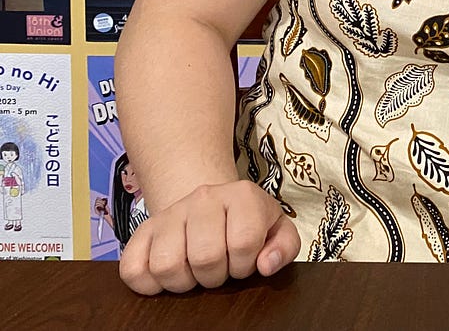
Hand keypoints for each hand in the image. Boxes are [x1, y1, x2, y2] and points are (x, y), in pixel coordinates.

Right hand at [119, 180, 299, 294]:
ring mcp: (169, 213)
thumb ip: (285, 247)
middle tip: (218, 269)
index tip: (243, 261)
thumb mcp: (277, 229)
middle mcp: (203, 197)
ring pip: (166, 265)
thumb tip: (265, 265)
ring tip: (194, 272)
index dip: (244, 264)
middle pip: (205, 257)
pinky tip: (167, 276)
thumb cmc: (247, 223)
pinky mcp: (141, 232)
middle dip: (215, 276)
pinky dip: (148, 284)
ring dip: (183, 282)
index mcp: (242, 195)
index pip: (243, 242)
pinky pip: (132, 270)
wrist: (210, 202)